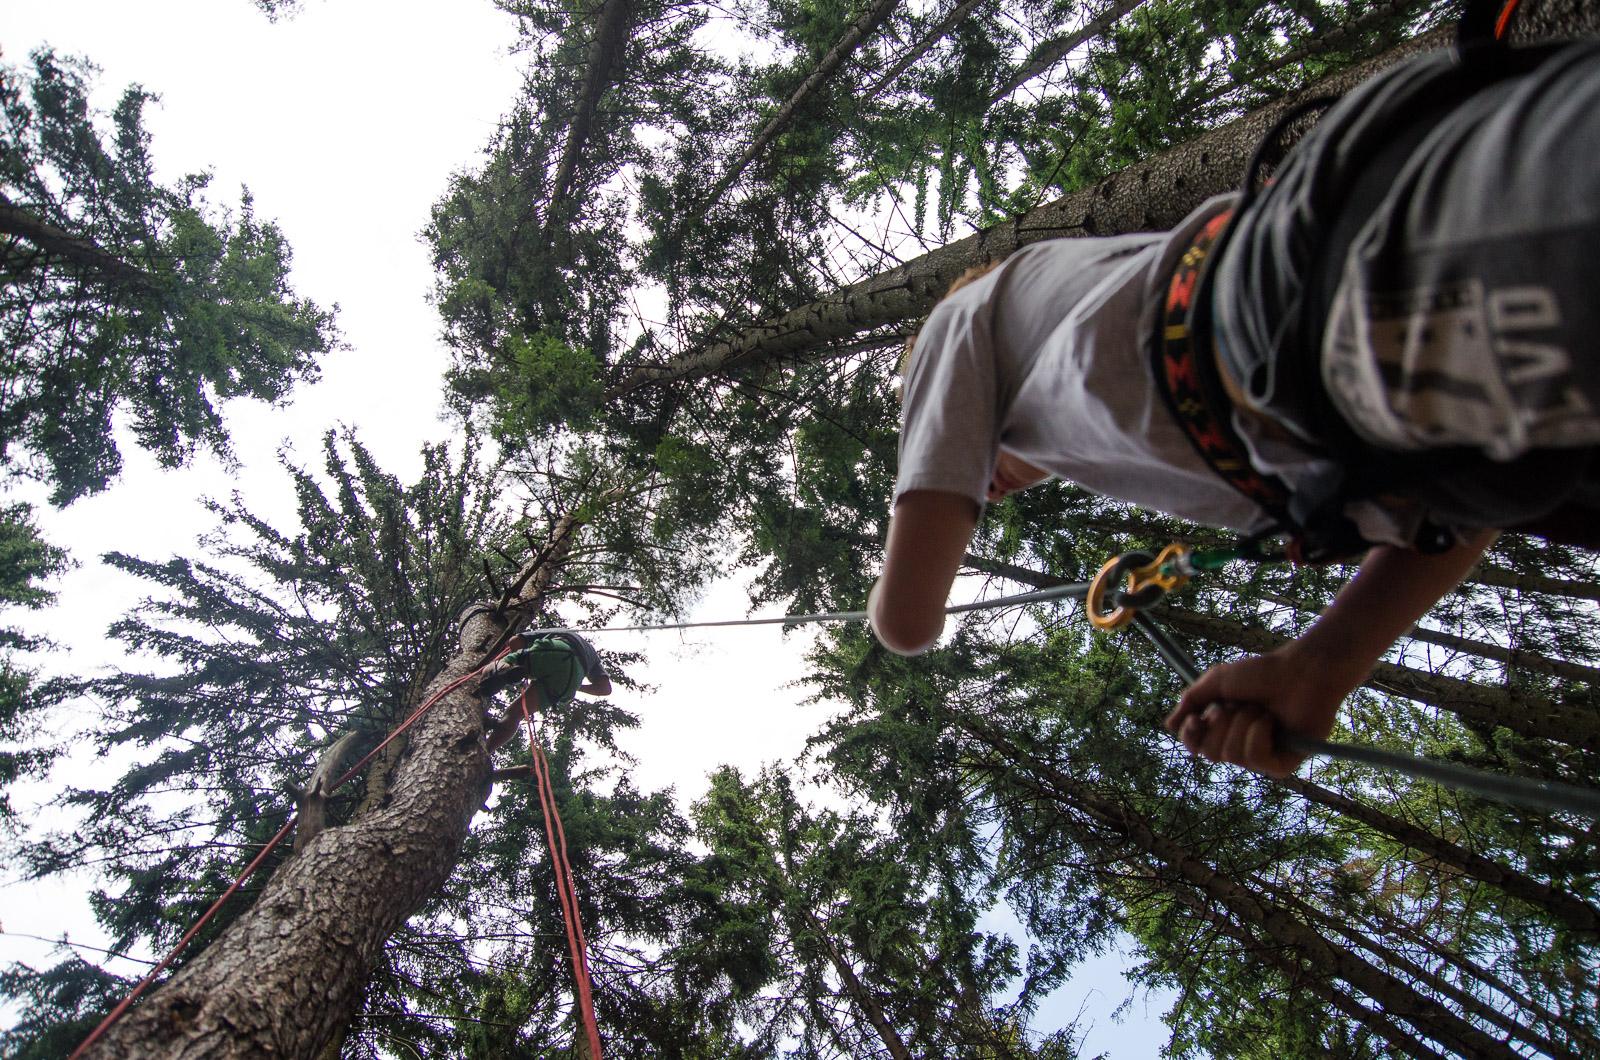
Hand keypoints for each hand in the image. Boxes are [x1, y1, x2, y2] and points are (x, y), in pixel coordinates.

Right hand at [1163, 643, 1348, 777]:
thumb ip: (1191, 700)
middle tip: (1239, 704)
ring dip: (1243, 723)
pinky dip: (1260, 732)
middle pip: (1210, 753)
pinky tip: (1273, 722)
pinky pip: (1255, 757)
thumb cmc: (1262, 673)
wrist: (1301, 671)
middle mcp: (1239, 745)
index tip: (1199, 717)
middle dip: (1222, 723)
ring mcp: (1261, 757)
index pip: (1195, 746)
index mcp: (1223, 728)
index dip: (1191, 735)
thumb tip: (1169, 724)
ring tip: (1261, 709)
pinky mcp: (1281, 765)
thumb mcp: (1217, 681)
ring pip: (1232, 754)